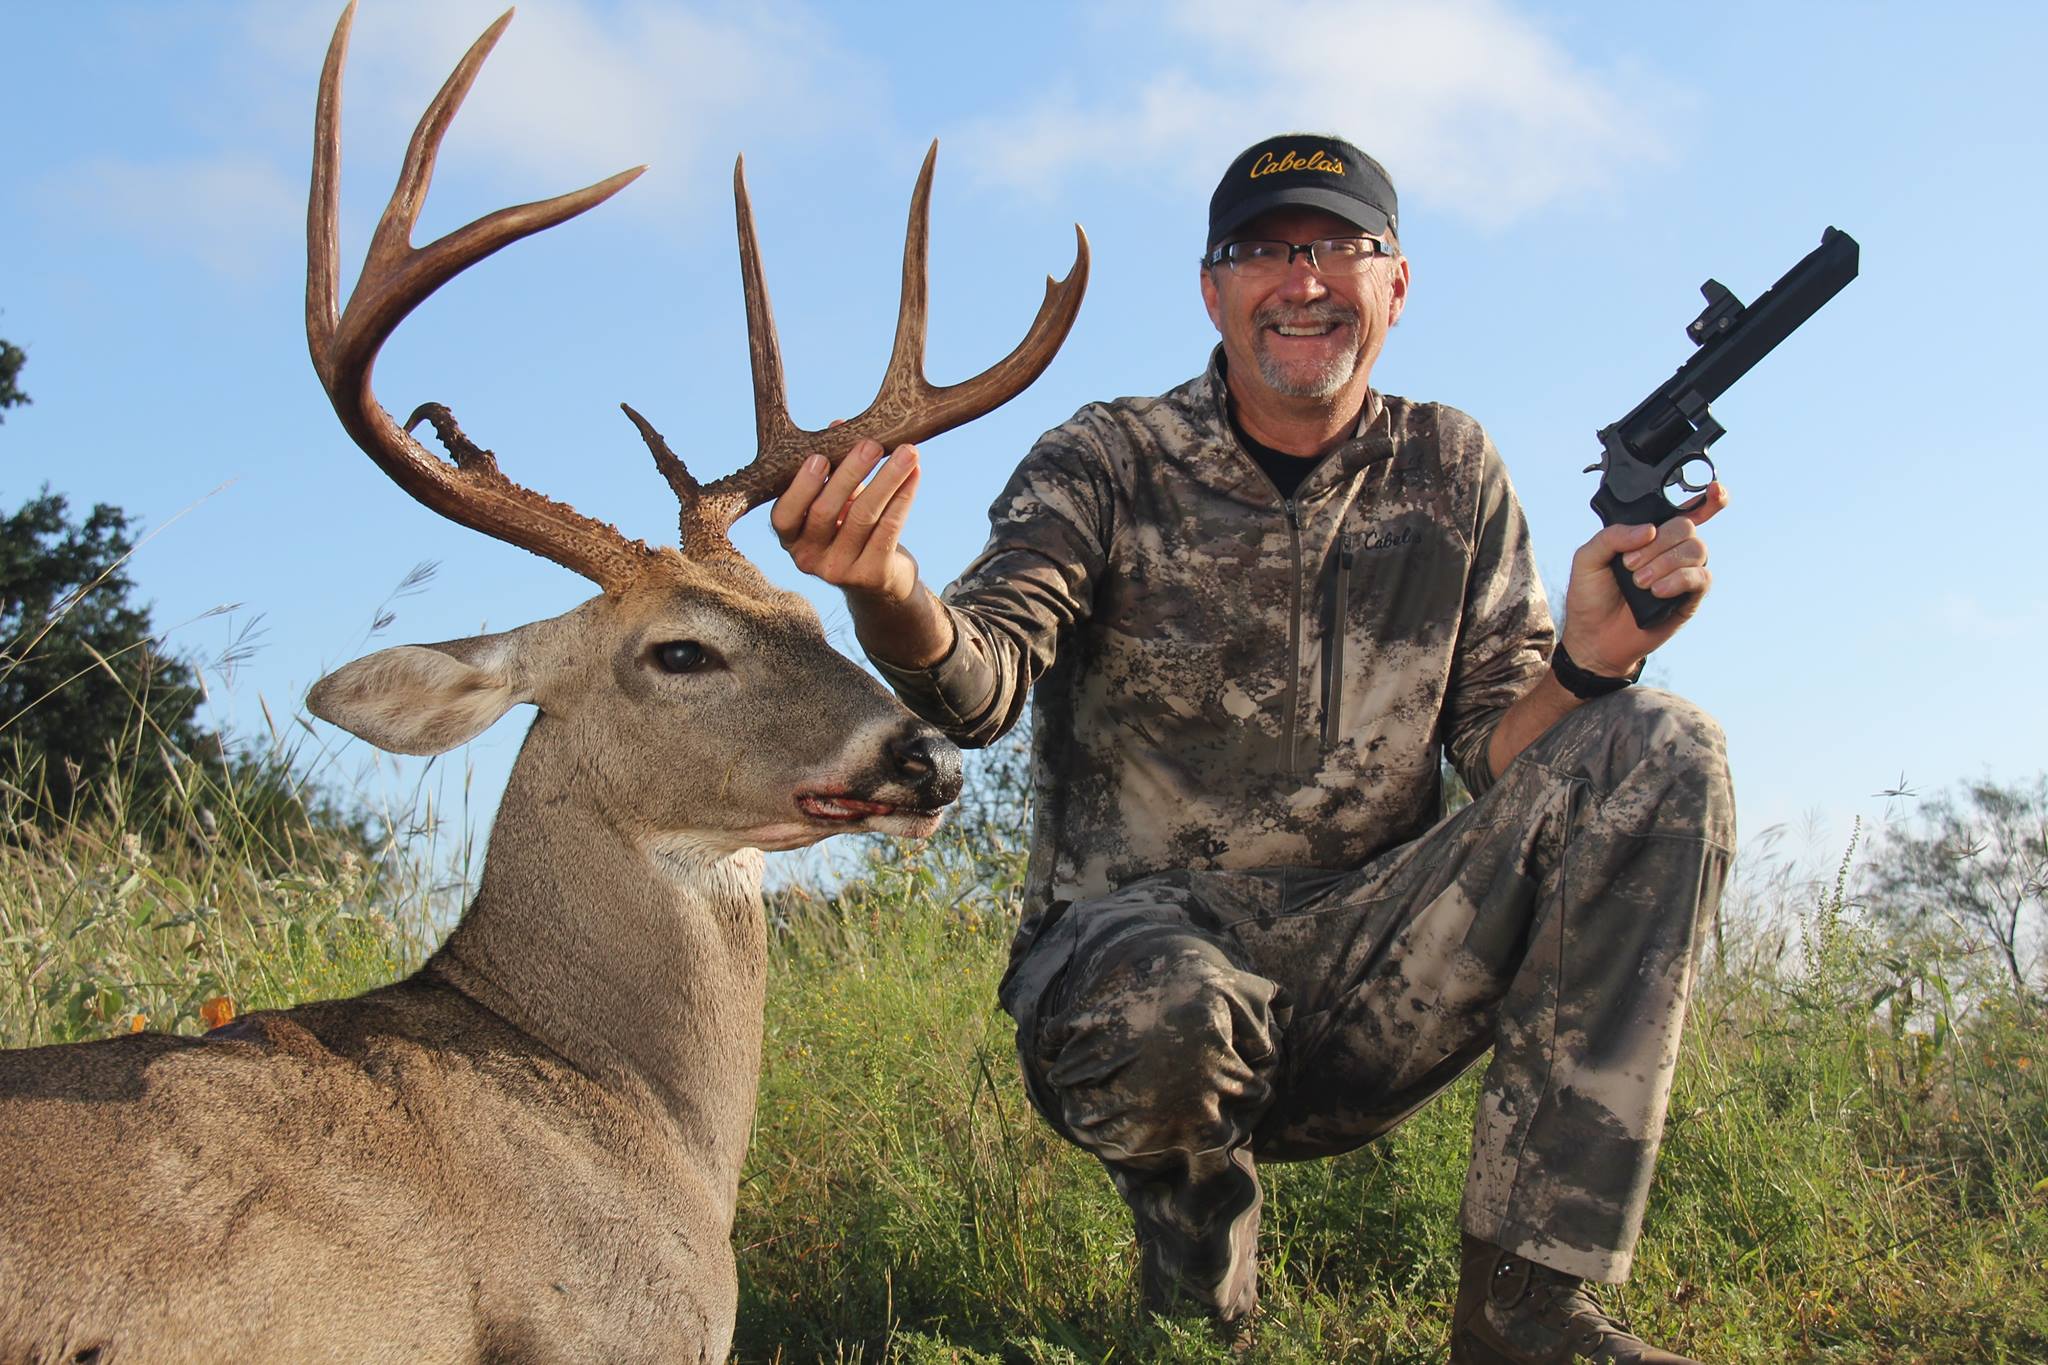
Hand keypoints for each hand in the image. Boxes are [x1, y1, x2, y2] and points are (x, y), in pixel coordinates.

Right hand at [769, 437, 921, 603]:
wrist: (876, 583)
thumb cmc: (849, 531)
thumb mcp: (836, 502)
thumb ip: (833, 469)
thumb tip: (839, 425)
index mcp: (791, 538)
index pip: (784, 515)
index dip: (801, 487)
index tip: (819, 457)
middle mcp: (808, 559)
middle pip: (826, 512)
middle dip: (850, 473)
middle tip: (871, 444)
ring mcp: (839, 570)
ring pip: (864, 517)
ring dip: (887, 479)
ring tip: (907, 452)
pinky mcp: (871, 575)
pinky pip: (889, 528)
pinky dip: (903, 497)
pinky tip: (914, 474)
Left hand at [1560, 482, 1727, 675]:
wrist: (1594, 637)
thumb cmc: (1591, 596)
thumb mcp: (1587, 558)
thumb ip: (1612, 536)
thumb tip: (1651, 529)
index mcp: (1649, 536)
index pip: (1685, 512)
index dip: (1709, 499)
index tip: (1717, 489)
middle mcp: (1670, 551)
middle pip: (1686, 527)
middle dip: (1658, 544)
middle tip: (1629, 566)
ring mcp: (1683, 573)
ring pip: (1695, 549)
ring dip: (1665, 563)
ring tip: (1639, 583)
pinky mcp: (1690, 598)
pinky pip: (1701, 577)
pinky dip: (1679, 579)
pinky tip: (1658, 591)